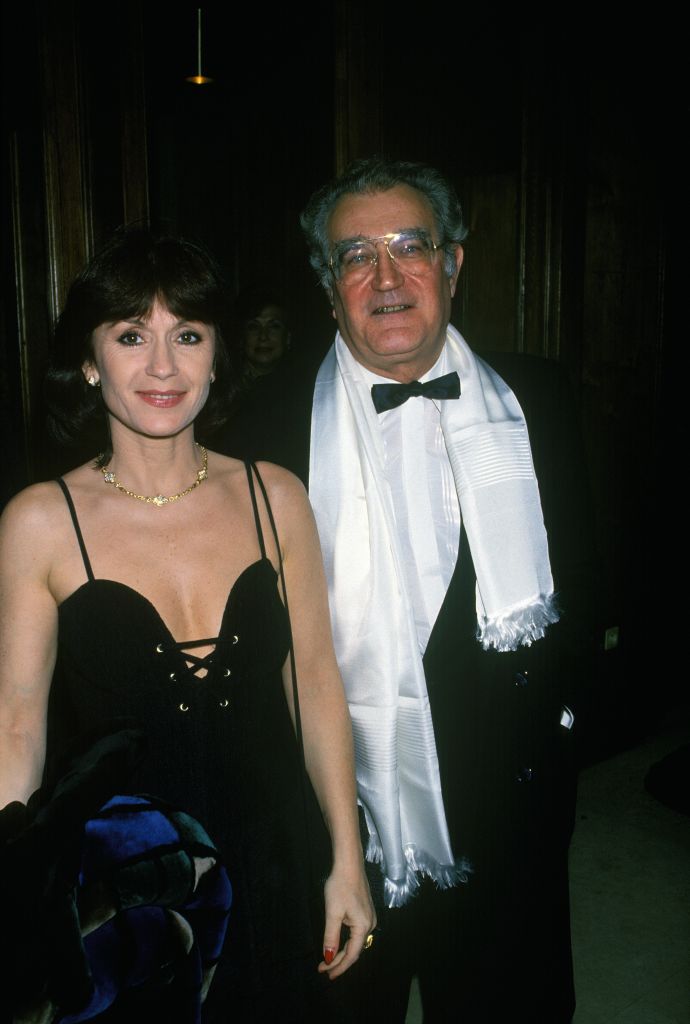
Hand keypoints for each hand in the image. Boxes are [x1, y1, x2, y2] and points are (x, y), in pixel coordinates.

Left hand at [318, 864, 376, 978]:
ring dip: (343, 952)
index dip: (339, 966)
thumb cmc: (340, 886)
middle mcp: (370, 924)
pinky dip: (347, 941)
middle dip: (339, 960)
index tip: (326, 974)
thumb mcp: (333, 913)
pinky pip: (357, 933)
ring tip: (329, 960)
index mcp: (363, 926)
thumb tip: (329, 958)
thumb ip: (331, 937)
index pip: (352, 954)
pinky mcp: (366, 910)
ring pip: (356, 941)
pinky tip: (338, 943)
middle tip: (323, 968)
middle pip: (355, 949)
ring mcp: (369, 917)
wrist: (349, 864)